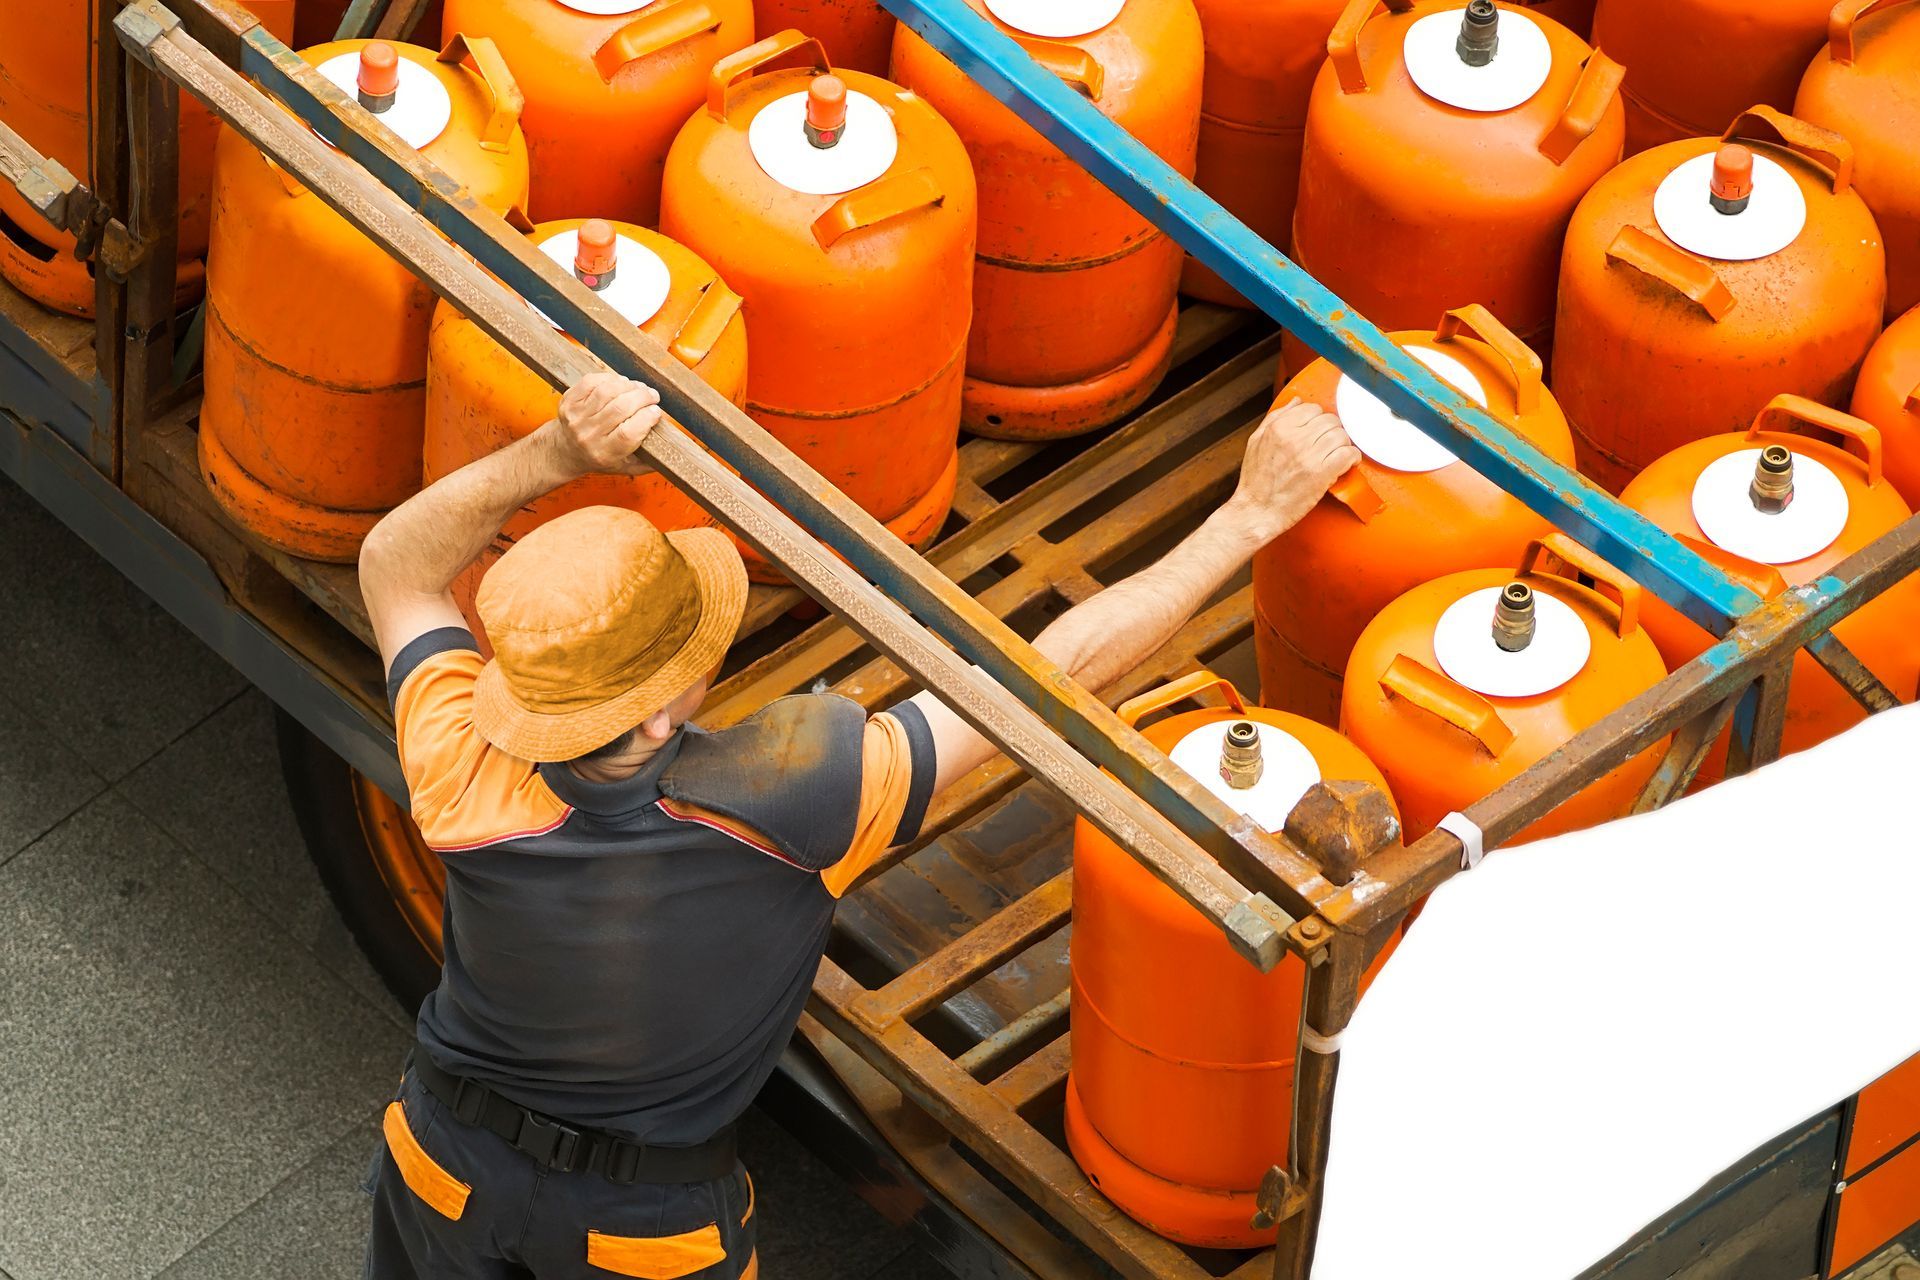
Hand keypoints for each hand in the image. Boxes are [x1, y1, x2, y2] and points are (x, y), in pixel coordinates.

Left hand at [549, 371, 661, 475]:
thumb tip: (673, 452)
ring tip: (638, 388)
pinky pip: (591, 382)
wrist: (566, 451)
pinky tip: (619, 383)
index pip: (628, 433)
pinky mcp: (568, 401)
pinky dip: (609, 378)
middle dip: (642, 396)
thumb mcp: (626, 467)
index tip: (657, 411)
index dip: (647, 417)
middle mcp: (588, 436)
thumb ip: (649, 463)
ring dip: (628, 385)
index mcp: (605, 454)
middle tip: (652, 395)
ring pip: (607, 391)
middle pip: (620, 408)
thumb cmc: (601, 457)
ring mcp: (576, 418)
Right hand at [1220, 398, 1359, 546]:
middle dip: (1332, 431)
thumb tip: (1296, 401)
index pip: (1312, 408)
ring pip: (1341, 436)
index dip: (1318, 420)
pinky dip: (1352, 458)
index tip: (1318, 431)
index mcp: (1279, 428)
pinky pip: (1348, 454)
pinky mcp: (1321, 474)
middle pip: (1330, 421)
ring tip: (1337, 454)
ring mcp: (1309, 456)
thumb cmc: (1255, 482)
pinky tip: (1346, 463)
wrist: (1256, 512)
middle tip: (1329, 444)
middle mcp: (1294, 439)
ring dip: (1343, 444)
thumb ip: (1276, 417)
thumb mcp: (1256, 441)